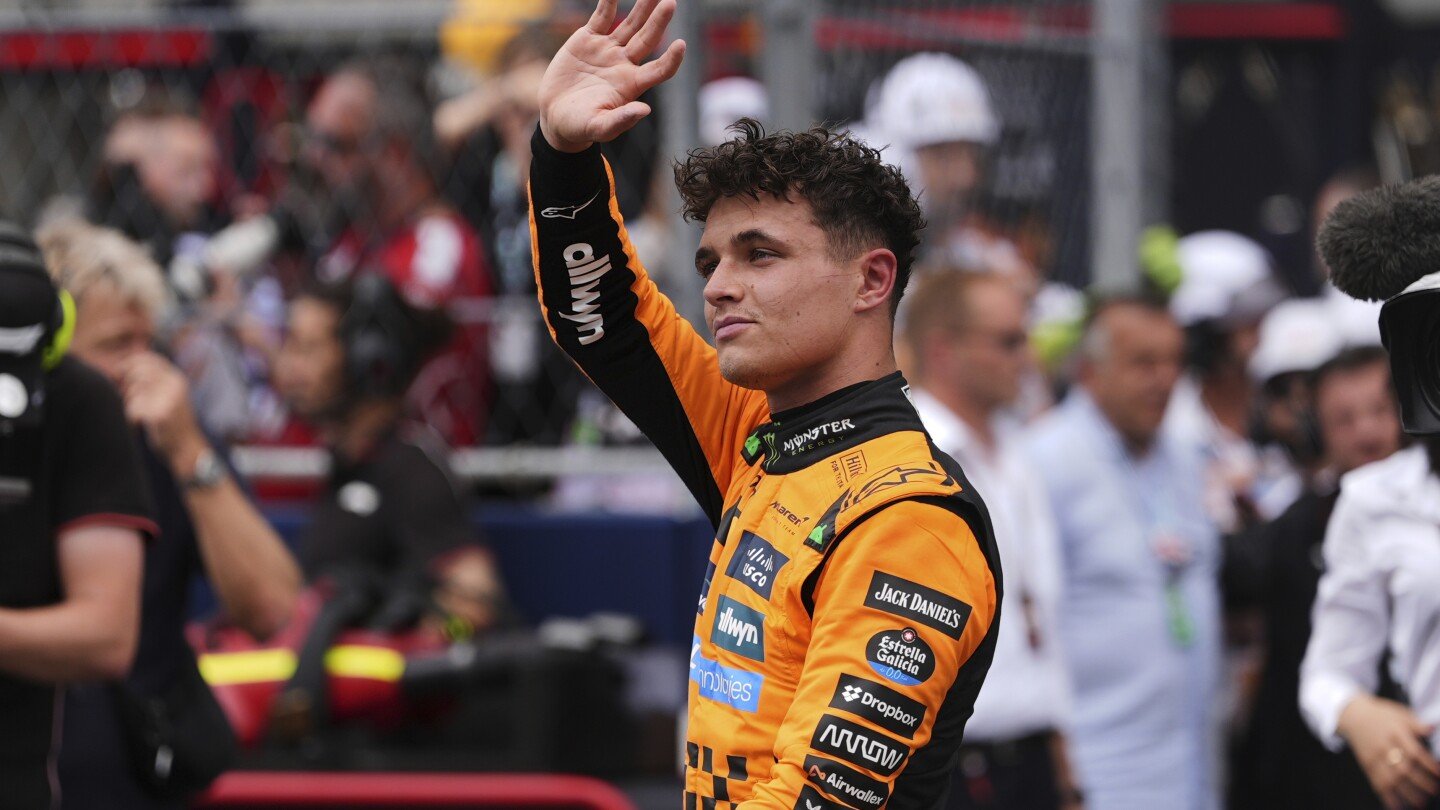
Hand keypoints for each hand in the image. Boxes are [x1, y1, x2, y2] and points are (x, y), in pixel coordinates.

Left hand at [119, 351, 206, 470]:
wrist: (187, 449)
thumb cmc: (173, 422)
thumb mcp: (170, 395)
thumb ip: (153, 379)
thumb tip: (121, 366)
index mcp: (177, 378)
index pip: (148, 359)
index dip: (129, 363)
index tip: (118, 373)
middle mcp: (174, 385)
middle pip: (137, 373)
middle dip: (126, 385)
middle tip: (126, 397)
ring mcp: (167, 399)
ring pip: (133, 392)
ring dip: (129, 404)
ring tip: (139, 415)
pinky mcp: (159, 414)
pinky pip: (132, 409)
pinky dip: (130, 418)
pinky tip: (138, 425)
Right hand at [537, 0, 685, 152]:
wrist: (555, 116)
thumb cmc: (580, 127)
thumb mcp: (599, 127)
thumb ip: (621, 120)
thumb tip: (645, 110)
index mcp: (632, 85)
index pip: (659, 70)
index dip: (671, 59)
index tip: (681, 45)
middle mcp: (624, 64)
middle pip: (647, 39)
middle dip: (659, 22)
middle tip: (670, 3)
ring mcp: (608, 50)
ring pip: (629, 24)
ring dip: (642, 8)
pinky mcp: (588, 40)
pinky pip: (601, 17)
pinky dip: (608, 3)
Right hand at [1339, 693, 1439, 808]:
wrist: (1352, 715)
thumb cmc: (1382, 715)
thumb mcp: (1400, 713)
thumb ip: (1417, 724)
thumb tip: (1434, 727)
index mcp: (1394, 732)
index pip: (1413, 751)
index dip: (1427, 764)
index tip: (1439, 773)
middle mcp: (1384, 746)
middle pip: (1403, 768)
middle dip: (1421, 782)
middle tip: (1435, 791)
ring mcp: (1374, 757)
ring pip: (1390, 779)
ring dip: (1407, 793)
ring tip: (1421, 803)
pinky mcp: (1367, 765)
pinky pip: (1376, 783)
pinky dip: (1387, 797)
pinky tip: (1397, 806)